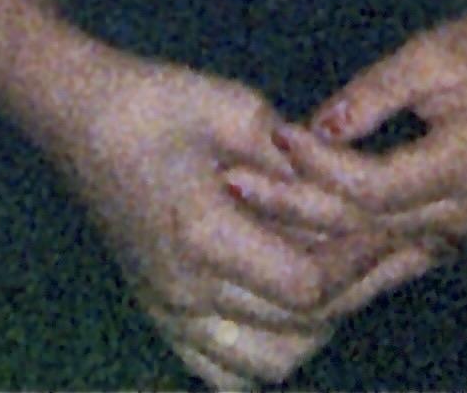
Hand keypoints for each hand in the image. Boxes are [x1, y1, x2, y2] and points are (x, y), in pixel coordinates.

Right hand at [50, 47, 402, 385]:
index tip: (387, 227)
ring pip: (268, 362)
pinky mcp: (160, 315)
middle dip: (355, 290)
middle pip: (297, 328)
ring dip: (315, 329)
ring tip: (337, 276)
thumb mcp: (231, 104)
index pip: (305, 287)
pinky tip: (283, 314)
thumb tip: (348, 185)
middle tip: (388, 251)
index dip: (357, 264)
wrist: (78, 116)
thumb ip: (294, 155)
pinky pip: (225, 372)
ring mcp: (170, 311)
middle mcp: (187, 291)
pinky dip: (266, 355)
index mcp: (203, 235)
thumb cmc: (154, 101)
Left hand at [275, 8, 466, 274]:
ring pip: (368, 245)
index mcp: (463, 168)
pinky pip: (383, 247)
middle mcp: (460, 215)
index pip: (373, 186)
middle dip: (295, 204)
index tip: (277, 134)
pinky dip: (337, 237)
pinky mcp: (444, 230)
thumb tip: (315, 127)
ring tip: (250, 205)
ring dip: (308, 227)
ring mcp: (455, 231)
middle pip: (363, 226)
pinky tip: (292, 224)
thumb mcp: (433, 54)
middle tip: (234, 180)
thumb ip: (374, 92)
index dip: (321, 165)